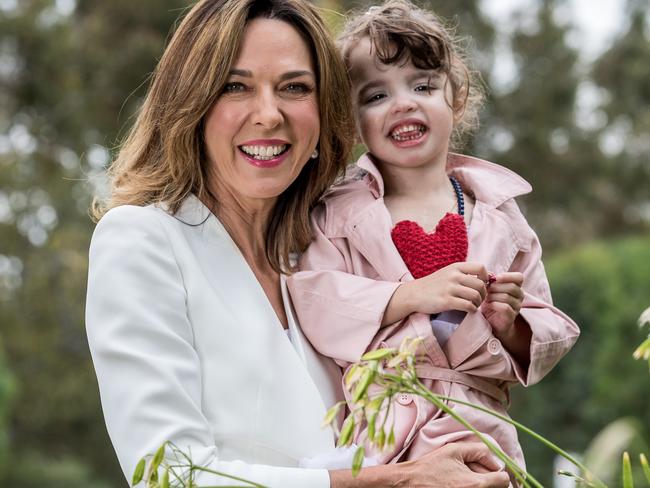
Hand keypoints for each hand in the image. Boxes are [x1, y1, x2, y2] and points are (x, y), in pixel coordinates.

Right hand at [330, 442, 509, 487]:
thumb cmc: (432, 466)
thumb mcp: (454, 450)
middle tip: (473, 472)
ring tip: (463, 478)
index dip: (496, 470)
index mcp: (477, 484)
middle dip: (489, 478)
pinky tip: (458, 484)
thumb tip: (494, 458)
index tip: (489, 468)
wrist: (411, 483)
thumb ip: (478, 450)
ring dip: (480, 484)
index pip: (504, 480)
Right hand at [383, 262, 488, 325]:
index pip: (480, 268)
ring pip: (476, 296)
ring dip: (478, 303)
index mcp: (455, 267)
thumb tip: (486, 277)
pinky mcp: (447, 301)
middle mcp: (453, 276)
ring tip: (474, 305)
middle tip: (478, 299)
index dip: (486, 277)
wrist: (414, 294)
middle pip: (480, 285)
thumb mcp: (447, 273)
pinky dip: (472, 310)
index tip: (482, 285)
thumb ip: (463, 273)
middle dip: (483, 294)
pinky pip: (468, 306)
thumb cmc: (433, 285)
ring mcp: (450, 289)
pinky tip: (469, 310)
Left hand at [481, 272, 523, 335]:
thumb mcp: (490, 289)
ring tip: (486, 298)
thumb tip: (489, 273)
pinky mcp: (512, 317)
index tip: (495, 278)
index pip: (519, 277)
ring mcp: (517, 307)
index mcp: (516, 287)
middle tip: (486, 290)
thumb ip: (491, 280)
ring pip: (507, 297)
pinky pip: (505, 307)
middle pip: (511, 287)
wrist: (490, 321)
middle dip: (495, 287)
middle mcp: (520, 296)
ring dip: (493, 296)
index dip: (507, 276)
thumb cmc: (490, 302)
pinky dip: (494, 305)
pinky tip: (488, 305)